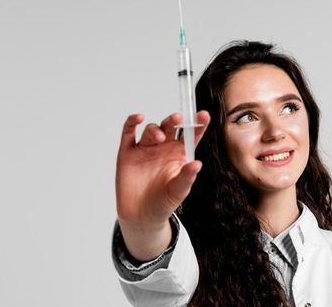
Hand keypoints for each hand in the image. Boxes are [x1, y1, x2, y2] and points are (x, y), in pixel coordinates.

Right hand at [115, 111, 209, 259]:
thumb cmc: (164, 202)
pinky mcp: (128, 152)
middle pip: (171, 127)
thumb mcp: (179, 191)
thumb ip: (187, 177)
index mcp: (180, 154)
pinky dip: (132, 122)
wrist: (141, 216)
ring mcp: (146, 148)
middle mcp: (164, 147)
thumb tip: (197, 164)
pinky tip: (138, 118)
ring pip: (152, 130)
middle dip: (175, 120)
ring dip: (156, 130)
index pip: (191, 135)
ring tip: (160, 139)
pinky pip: (129, 133)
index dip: (198, 124)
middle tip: (178, 118)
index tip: (204, 116)